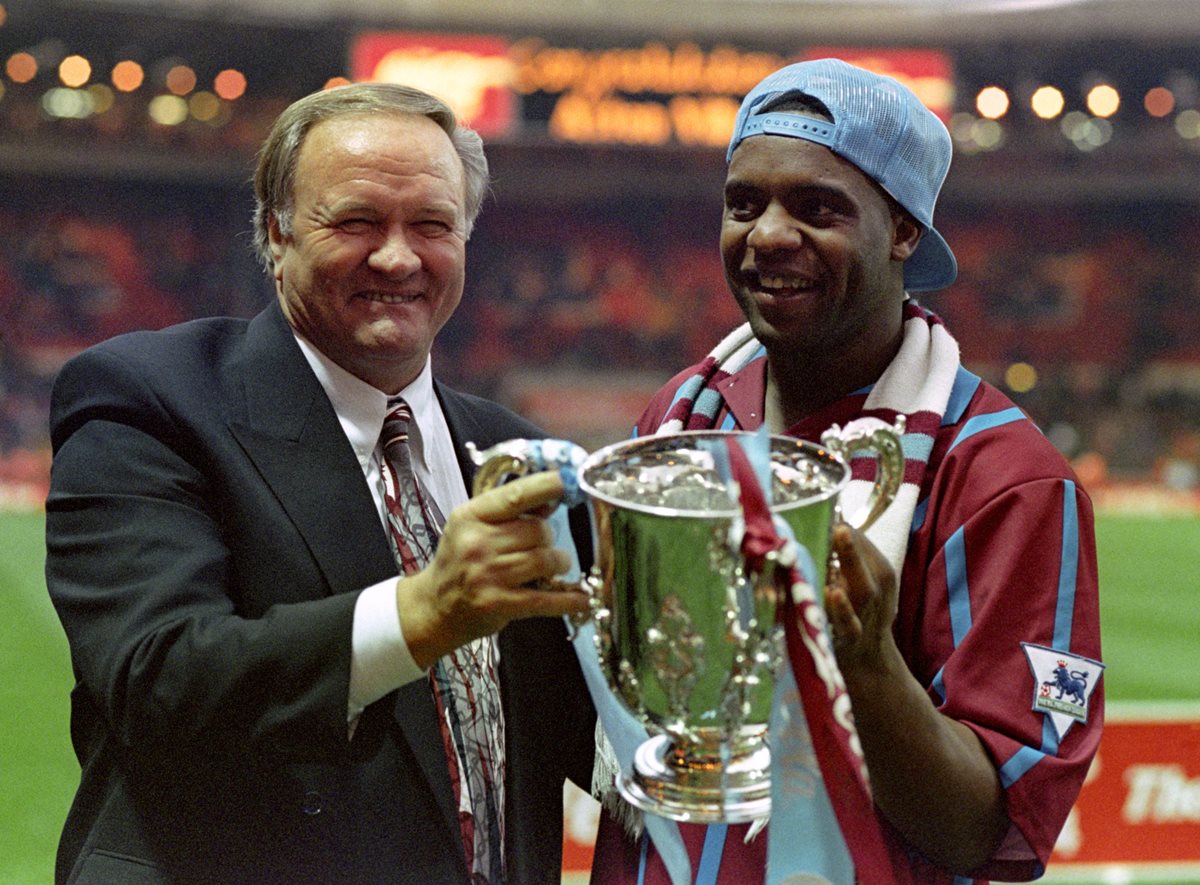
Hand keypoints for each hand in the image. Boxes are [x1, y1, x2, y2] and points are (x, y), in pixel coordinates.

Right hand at [396, 470, 587, 667]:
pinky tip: (582, 599)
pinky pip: (545, 599)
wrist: (433, 607)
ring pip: (545, 560)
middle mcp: (477, 543)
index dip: (545, 486)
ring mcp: (487, 575)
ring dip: (558, 563)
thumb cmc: (458, 563)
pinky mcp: (498, 604)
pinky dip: (568, 599)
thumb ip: (509, 513)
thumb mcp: (473, 528)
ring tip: (553, 566)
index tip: (566, 481)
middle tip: (542, 545)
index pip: (515, 496)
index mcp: (470, 517)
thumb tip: (551, 500)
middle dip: (548, 537)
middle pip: (537, 530)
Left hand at [823, 523, 898, 675]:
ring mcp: (866, 613)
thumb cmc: (855, 609)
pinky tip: (832, 593)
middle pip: (868, 560)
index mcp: (879, 569)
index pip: (861, 539)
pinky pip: (848, 622)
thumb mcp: (858, 579)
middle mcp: (877, 588)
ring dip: (850, 562)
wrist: (869, 658)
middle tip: (837, 522)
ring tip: (839, 539)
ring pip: (863, 588)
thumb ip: (843, 554)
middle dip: (852, 541)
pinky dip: (841, 609)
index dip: (840, 525)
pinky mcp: (852, 636)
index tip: (817, 511)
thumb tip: (814, 519)